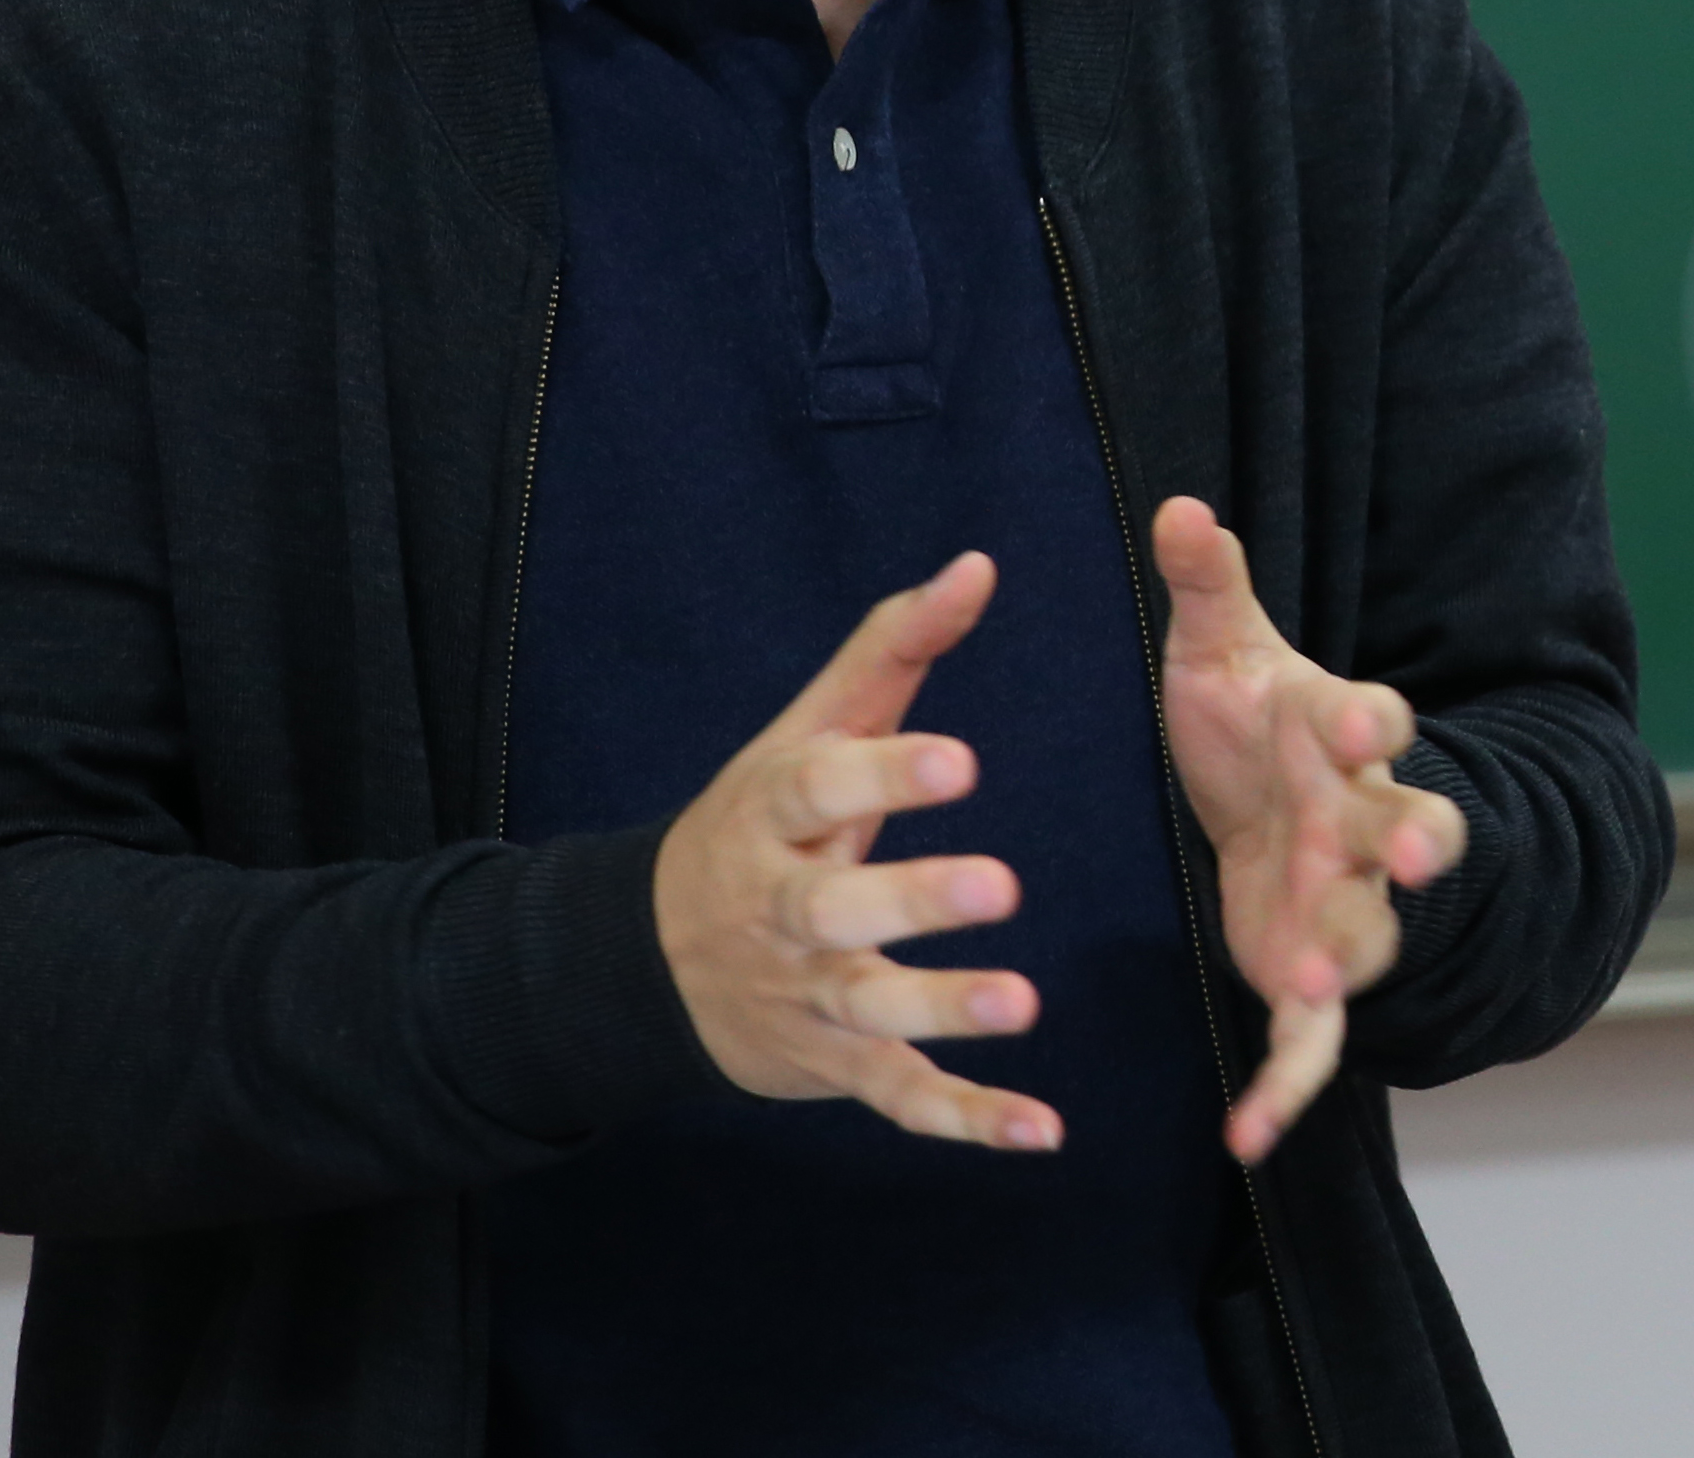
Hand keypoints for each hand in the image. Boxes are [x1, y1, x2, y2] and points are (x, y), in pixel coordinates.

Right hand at [650, 550, 1057, 1150]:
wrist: (653, 955)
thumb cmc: (764, 820)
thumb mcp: (807, 729)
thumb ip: (894, 648)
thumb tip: (980, 564)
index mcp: (773, 812)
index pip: (823, 788)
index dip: (888, 776)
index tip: (964, 762)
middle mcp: (782, 909)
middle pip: (838, 908)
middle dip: (915, 899)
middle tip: (1003, 886)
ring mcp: (805, 994)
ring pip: (869, 1007)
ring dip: (945, 1010)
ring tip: (1024, 1005)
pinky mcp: (834, 1064)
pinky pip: (898, 1097)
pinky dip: (965, 1118)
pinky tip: (1040, 1129)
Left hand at [1150, 497, 1469, 1161]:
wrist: (1268, 804)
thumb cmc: (1250, 721)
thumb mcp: (1220, 652)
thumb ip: (1207, 587)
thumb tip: (1179, 506)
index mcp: (1340, 736)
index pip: (1371, 720)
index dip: (1365, 719)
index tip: (1348, 717)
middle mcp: (1362, 823)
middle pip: (1411, 829)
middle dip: (1418, 838)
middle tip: (1420, 848)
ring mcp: (1347, 905)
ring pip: (1373, 934)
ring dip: (1355, 957)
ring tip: (1322, 983)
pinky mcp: (1308, 974)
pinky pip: (1310, 1042)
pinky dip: (1285, 1088)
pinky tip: (1245, 1138)